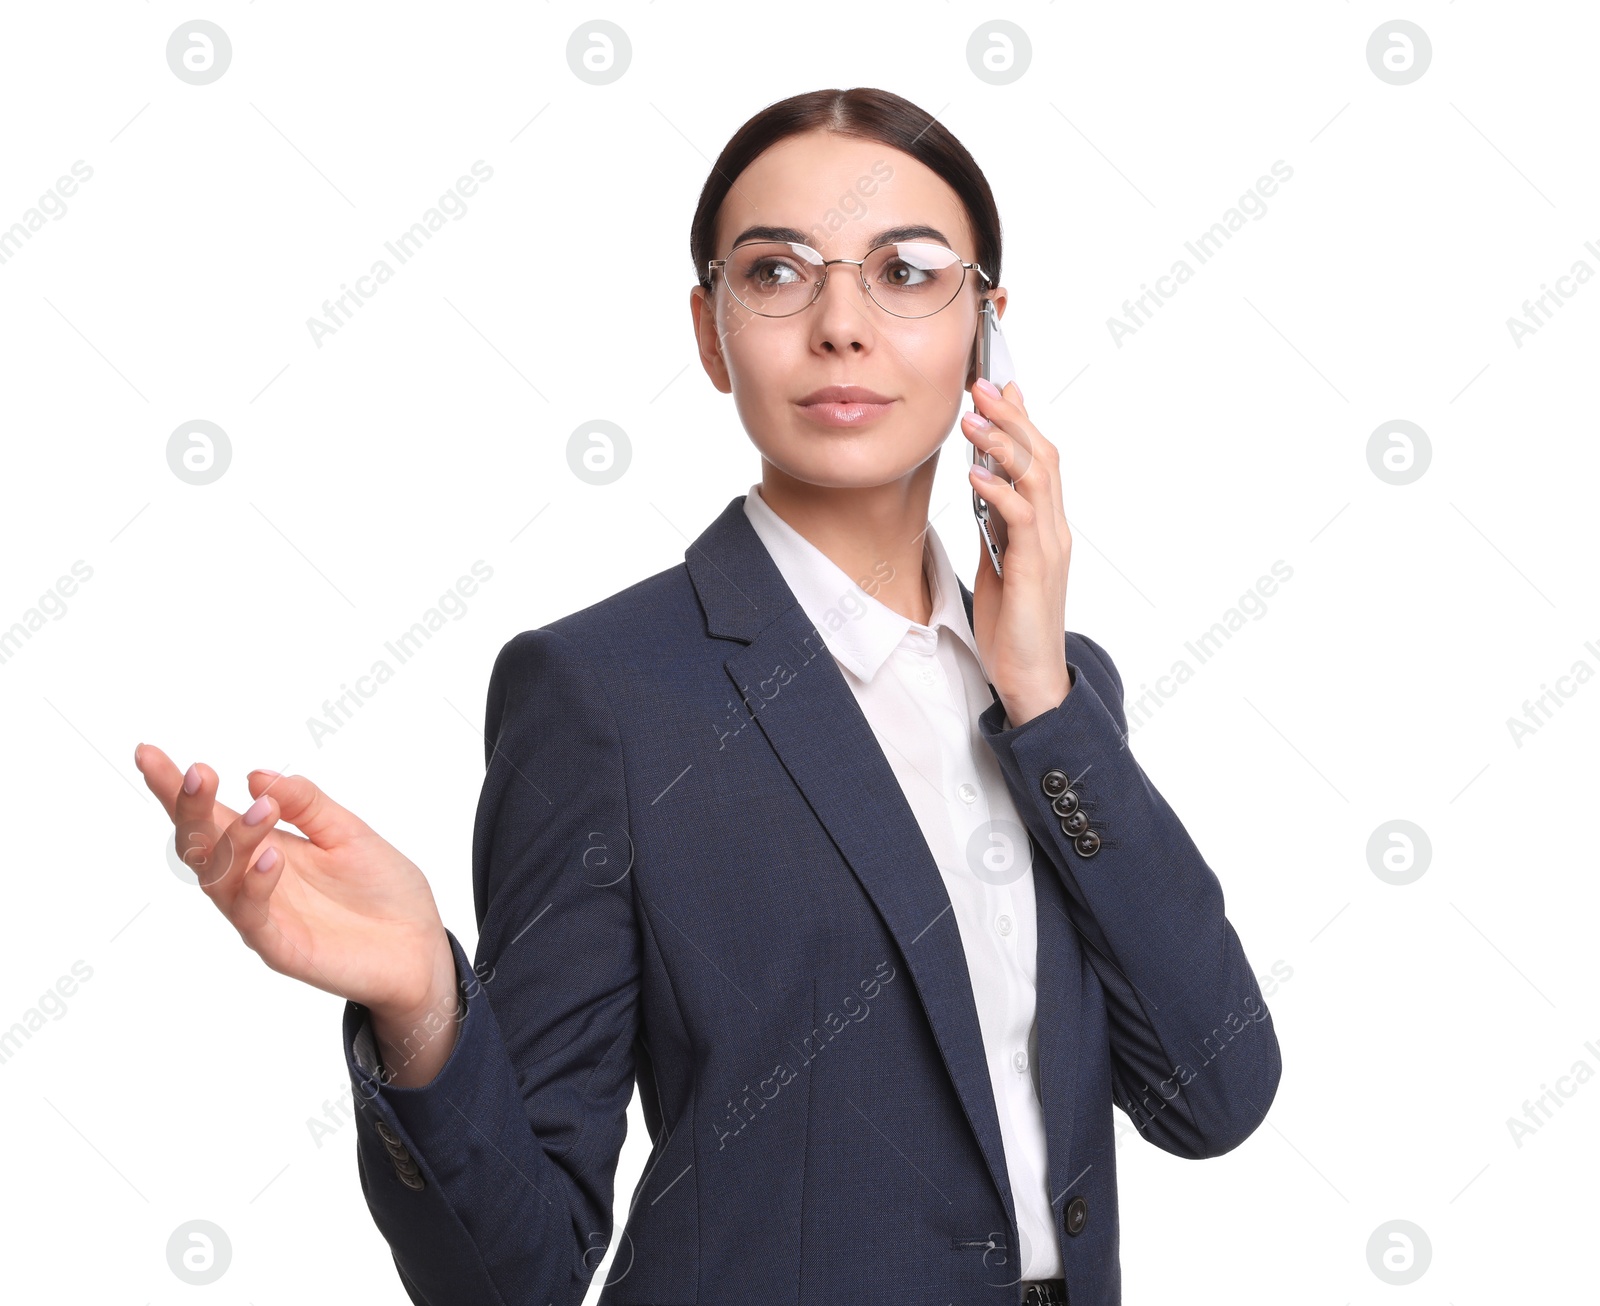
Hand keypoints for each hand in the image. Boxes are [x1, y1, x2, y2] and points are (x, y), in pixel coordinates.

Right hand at [134, 743, 455, 1026]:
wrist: (420, 945)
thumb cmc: (382, 888)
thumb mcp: (349, 832)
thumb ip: (306, 804)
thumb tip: (258, 776)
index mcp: (265, 847)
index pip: (211, 815)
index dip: (176, 789)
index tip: (147, 752)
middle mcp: (252, 880)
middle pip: (200, 844)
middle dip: (191, 807)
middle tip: (199, 772)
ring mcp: (262, 915)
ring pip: (221, 878)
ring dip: (236, 839)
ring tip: (262, 810)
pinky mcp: (281, 947)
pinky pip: (253, 916)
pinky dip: (258, 883)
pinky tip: (273, 857)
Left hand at [961, 378, 1073, 726]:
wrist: (1030, 678)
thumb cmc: (1014, 624)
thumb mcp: (998, 562)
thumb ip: (995, 524)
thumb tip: (982, 485)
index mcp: (1046, 525)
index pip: (1040, 459)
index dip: (1022, 419)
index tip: (997, 386)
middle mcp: (1054, 529)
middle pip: (1043, 456)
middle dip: (1011, 416)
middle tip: (979, 384)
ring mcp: (1049, 547)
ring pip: (1037, 478)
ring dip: (1003, 443)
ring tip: (972, 417)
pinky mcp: (1036, 570)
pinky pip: (1021, 519)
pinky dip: (998, 492)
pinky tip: (975, 475)